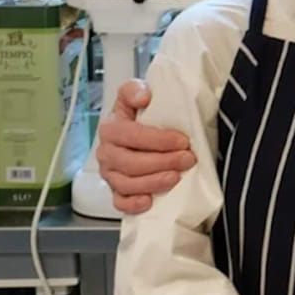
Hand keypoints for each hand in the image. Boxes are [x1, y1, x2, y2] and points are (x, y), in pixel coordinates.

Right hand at [96, 79, 195, 213]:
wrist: (142, 131)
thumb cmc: (142, 116)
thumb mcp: (137, 95)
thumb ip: (135, 90)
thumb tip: (143, 96)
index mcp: (111, 128)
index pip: (131, 135)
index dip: (158, 140)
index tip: (182, 141)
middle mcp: (107, 152)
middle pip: (130, 163)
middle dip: (162, 162)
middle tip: (188, 159)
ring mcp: (111, 174)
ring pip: (126, 184)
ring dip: (154, 182)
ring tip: (176, 177)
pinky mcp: (117, 191)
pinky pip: (120, 203)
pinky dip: (133, 204)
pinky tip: (149, 201)